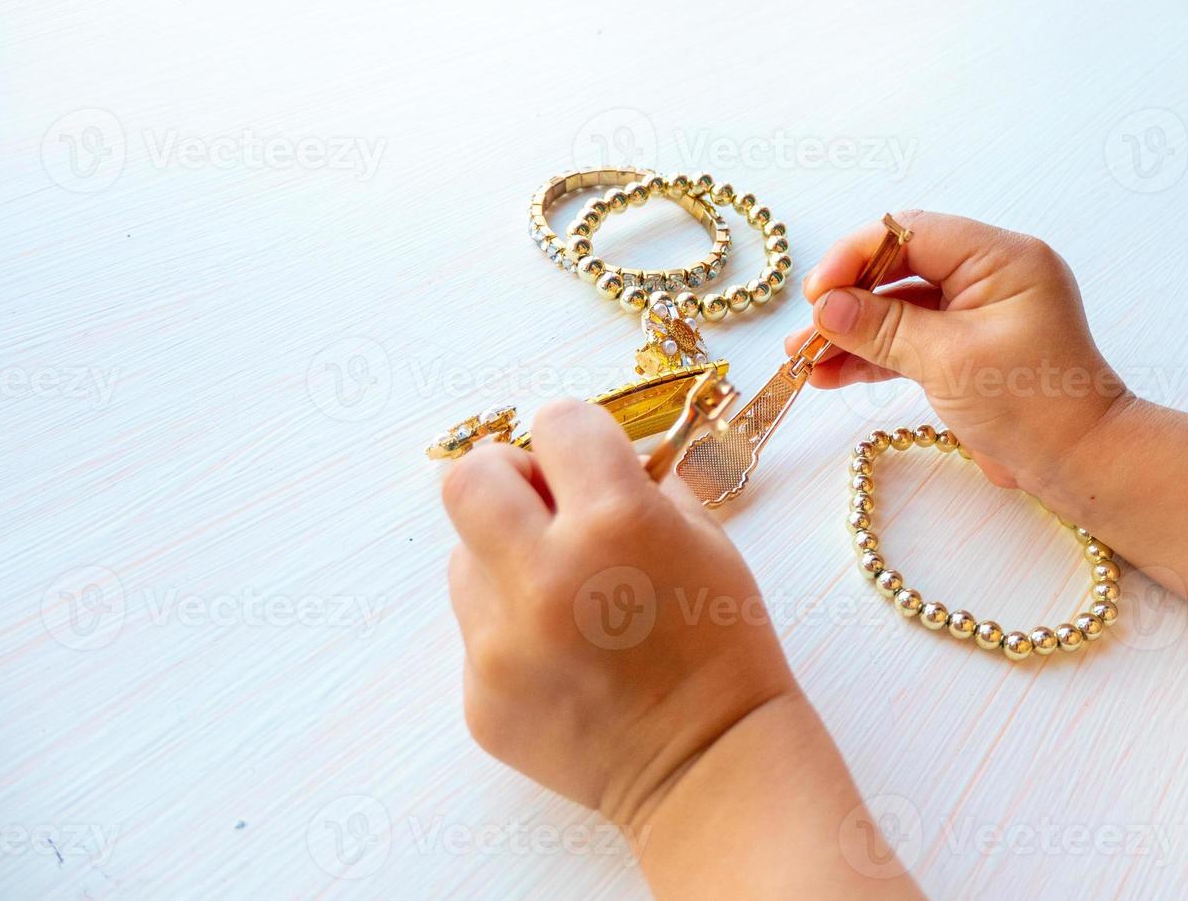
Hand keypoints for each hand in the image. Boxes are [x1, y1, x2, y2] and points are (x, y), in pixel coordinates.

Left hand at [441, 399, 798, 829]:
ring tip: (563, 600)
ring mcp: (503, 644)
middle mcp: (546, 576)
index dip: (576, 437)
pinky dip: (509, 630)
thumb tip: (586, 460)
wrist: (710, 765)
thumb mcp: (707, 541)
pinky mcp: (481, 698)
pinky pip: (474, 631)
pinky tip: (562, 659)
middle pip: (470, 478)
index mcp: (616, 522)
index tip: (588, 463)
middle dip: (507, 478)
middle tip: (542, 509)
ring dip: (504, 560)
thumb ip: (640, 486)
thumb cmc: (723, 648)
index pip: (556, 422)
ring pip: (464, 559)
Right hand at [786, 210, 1128, 492]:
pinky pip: (909, 340)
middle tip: (806, 330)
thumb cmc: (1034, 407)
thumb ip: (883, 328)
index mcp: (1002, 258)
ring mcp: (977, 313)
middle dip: (847, 299)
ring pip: (897, 308)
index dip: (856, 256)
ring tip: (803, 360)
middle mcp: (990, 275)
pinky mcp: (966, 349)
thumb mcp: (949, 361)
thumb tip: (824, 306)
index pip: (912, 232)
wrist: (1080, 465)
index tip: (817, 292)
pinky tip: (830, 375)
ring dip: (851, 332)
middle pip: (899, 268)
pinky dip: (872, 356)